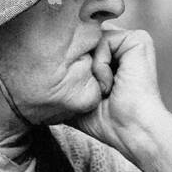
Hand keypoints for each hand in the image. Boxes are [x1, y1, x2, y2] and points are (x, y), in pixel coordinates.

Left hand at [68, 27, 165, 155]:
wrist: (131, 131)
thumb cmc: (107, 123)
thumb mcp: (77, 98)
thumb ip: (65, 82)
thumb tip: (32, 82)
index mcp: (114, 59)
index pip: (83, 49)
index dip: (73, 66)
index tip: (78, 88)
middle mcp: (123, 48)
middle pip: (86, 42)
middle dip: (80, 66)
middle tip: (96, 94)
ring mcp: (132, 42)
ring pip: (93, 40)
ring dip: (92, 70)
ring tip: (105, 91)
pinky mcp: (139, 40)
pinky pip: (104, 40)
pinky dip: (101, 65)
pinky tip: (111, 85)